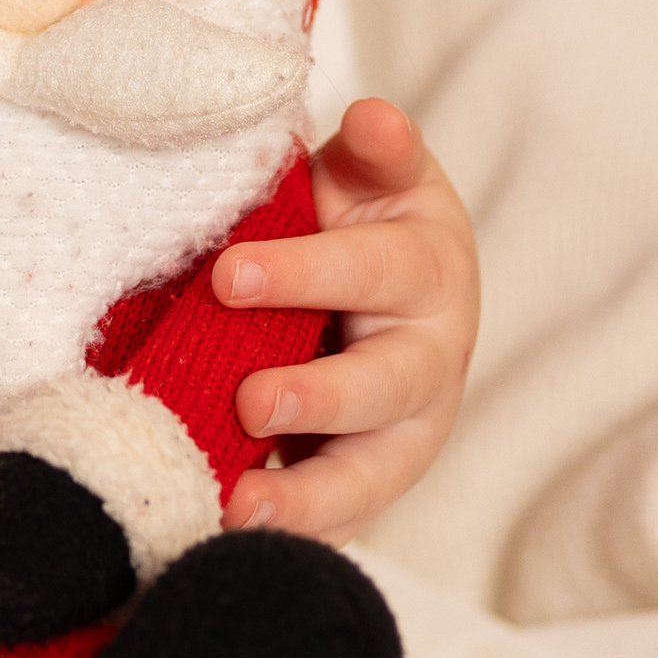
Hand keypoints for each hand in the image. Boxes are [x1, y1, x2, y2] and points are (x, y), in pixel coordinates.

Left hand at [210, 99, 477, 539]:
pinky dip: (291, 537)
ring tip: (239, 506)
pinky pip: (336, 521)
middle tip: (249, 403)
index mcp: (427, 270)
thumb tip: (374, 116)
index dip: (306, 274)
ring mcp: (403, 434)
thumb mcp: (373, 174)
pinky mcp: (365, 484)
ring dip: (306, 498)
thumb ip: (375, 150)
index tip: (229, 275)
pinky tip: (229, 541)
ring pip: (370, 476)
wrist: (387, 290)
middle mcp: (428, 361)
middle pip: (385, 387)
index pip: (374, 269)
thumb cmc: (362, 218)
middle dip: (319, 398)